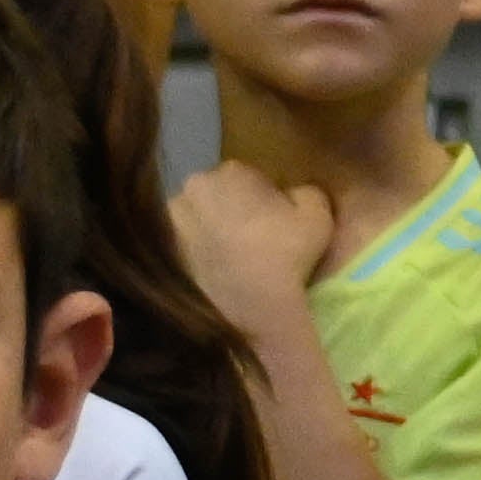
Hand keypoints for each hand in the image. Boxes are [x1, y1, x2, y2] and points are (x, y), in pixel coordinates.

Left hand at [169, 158, 344, 318]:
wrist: (250, 308)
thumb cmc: (285, 255)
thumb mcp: (318, 216)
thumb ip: (308, 192)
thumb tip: (292, 193)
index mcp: (231, 172)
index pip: (249, 178)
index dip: (264, 200)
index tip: (274, 223)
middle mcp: (193, 187)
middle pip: (218, 195)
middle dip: (232, 211)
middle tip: (252, 242)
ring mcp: (171, 220)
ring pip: (196, 220)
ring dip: (209, 232)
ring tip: (231, 261)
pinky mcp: (162, 252)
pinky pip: (183, 247)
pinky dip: (195, 254)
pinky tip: (214, 274)